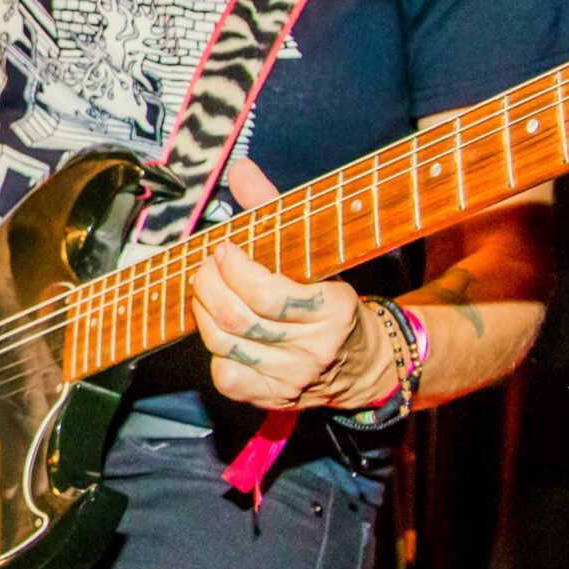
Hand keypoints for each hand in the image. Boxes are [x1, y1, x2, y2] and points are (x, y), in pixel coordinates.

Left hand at [187, 157, 389, 411]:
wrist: (365, 362)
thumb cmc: (334, 300)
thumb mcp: (317, 252)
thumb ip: (275, 209)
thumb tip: (240, 171)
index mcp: (333, 309)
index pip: (266, 294)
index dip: (232, 269)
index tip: (224, 248)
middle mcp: (313, 349)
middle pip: (236, 318)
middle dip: (208, 285)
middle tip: (205, 266)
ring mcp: (292, 378)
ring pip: (225, 345)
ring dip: (203, 312)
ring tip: (205, 291)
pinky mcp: (274, 398)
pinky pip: (227, 377)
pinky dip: (213, 352)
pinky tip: (219, 331)